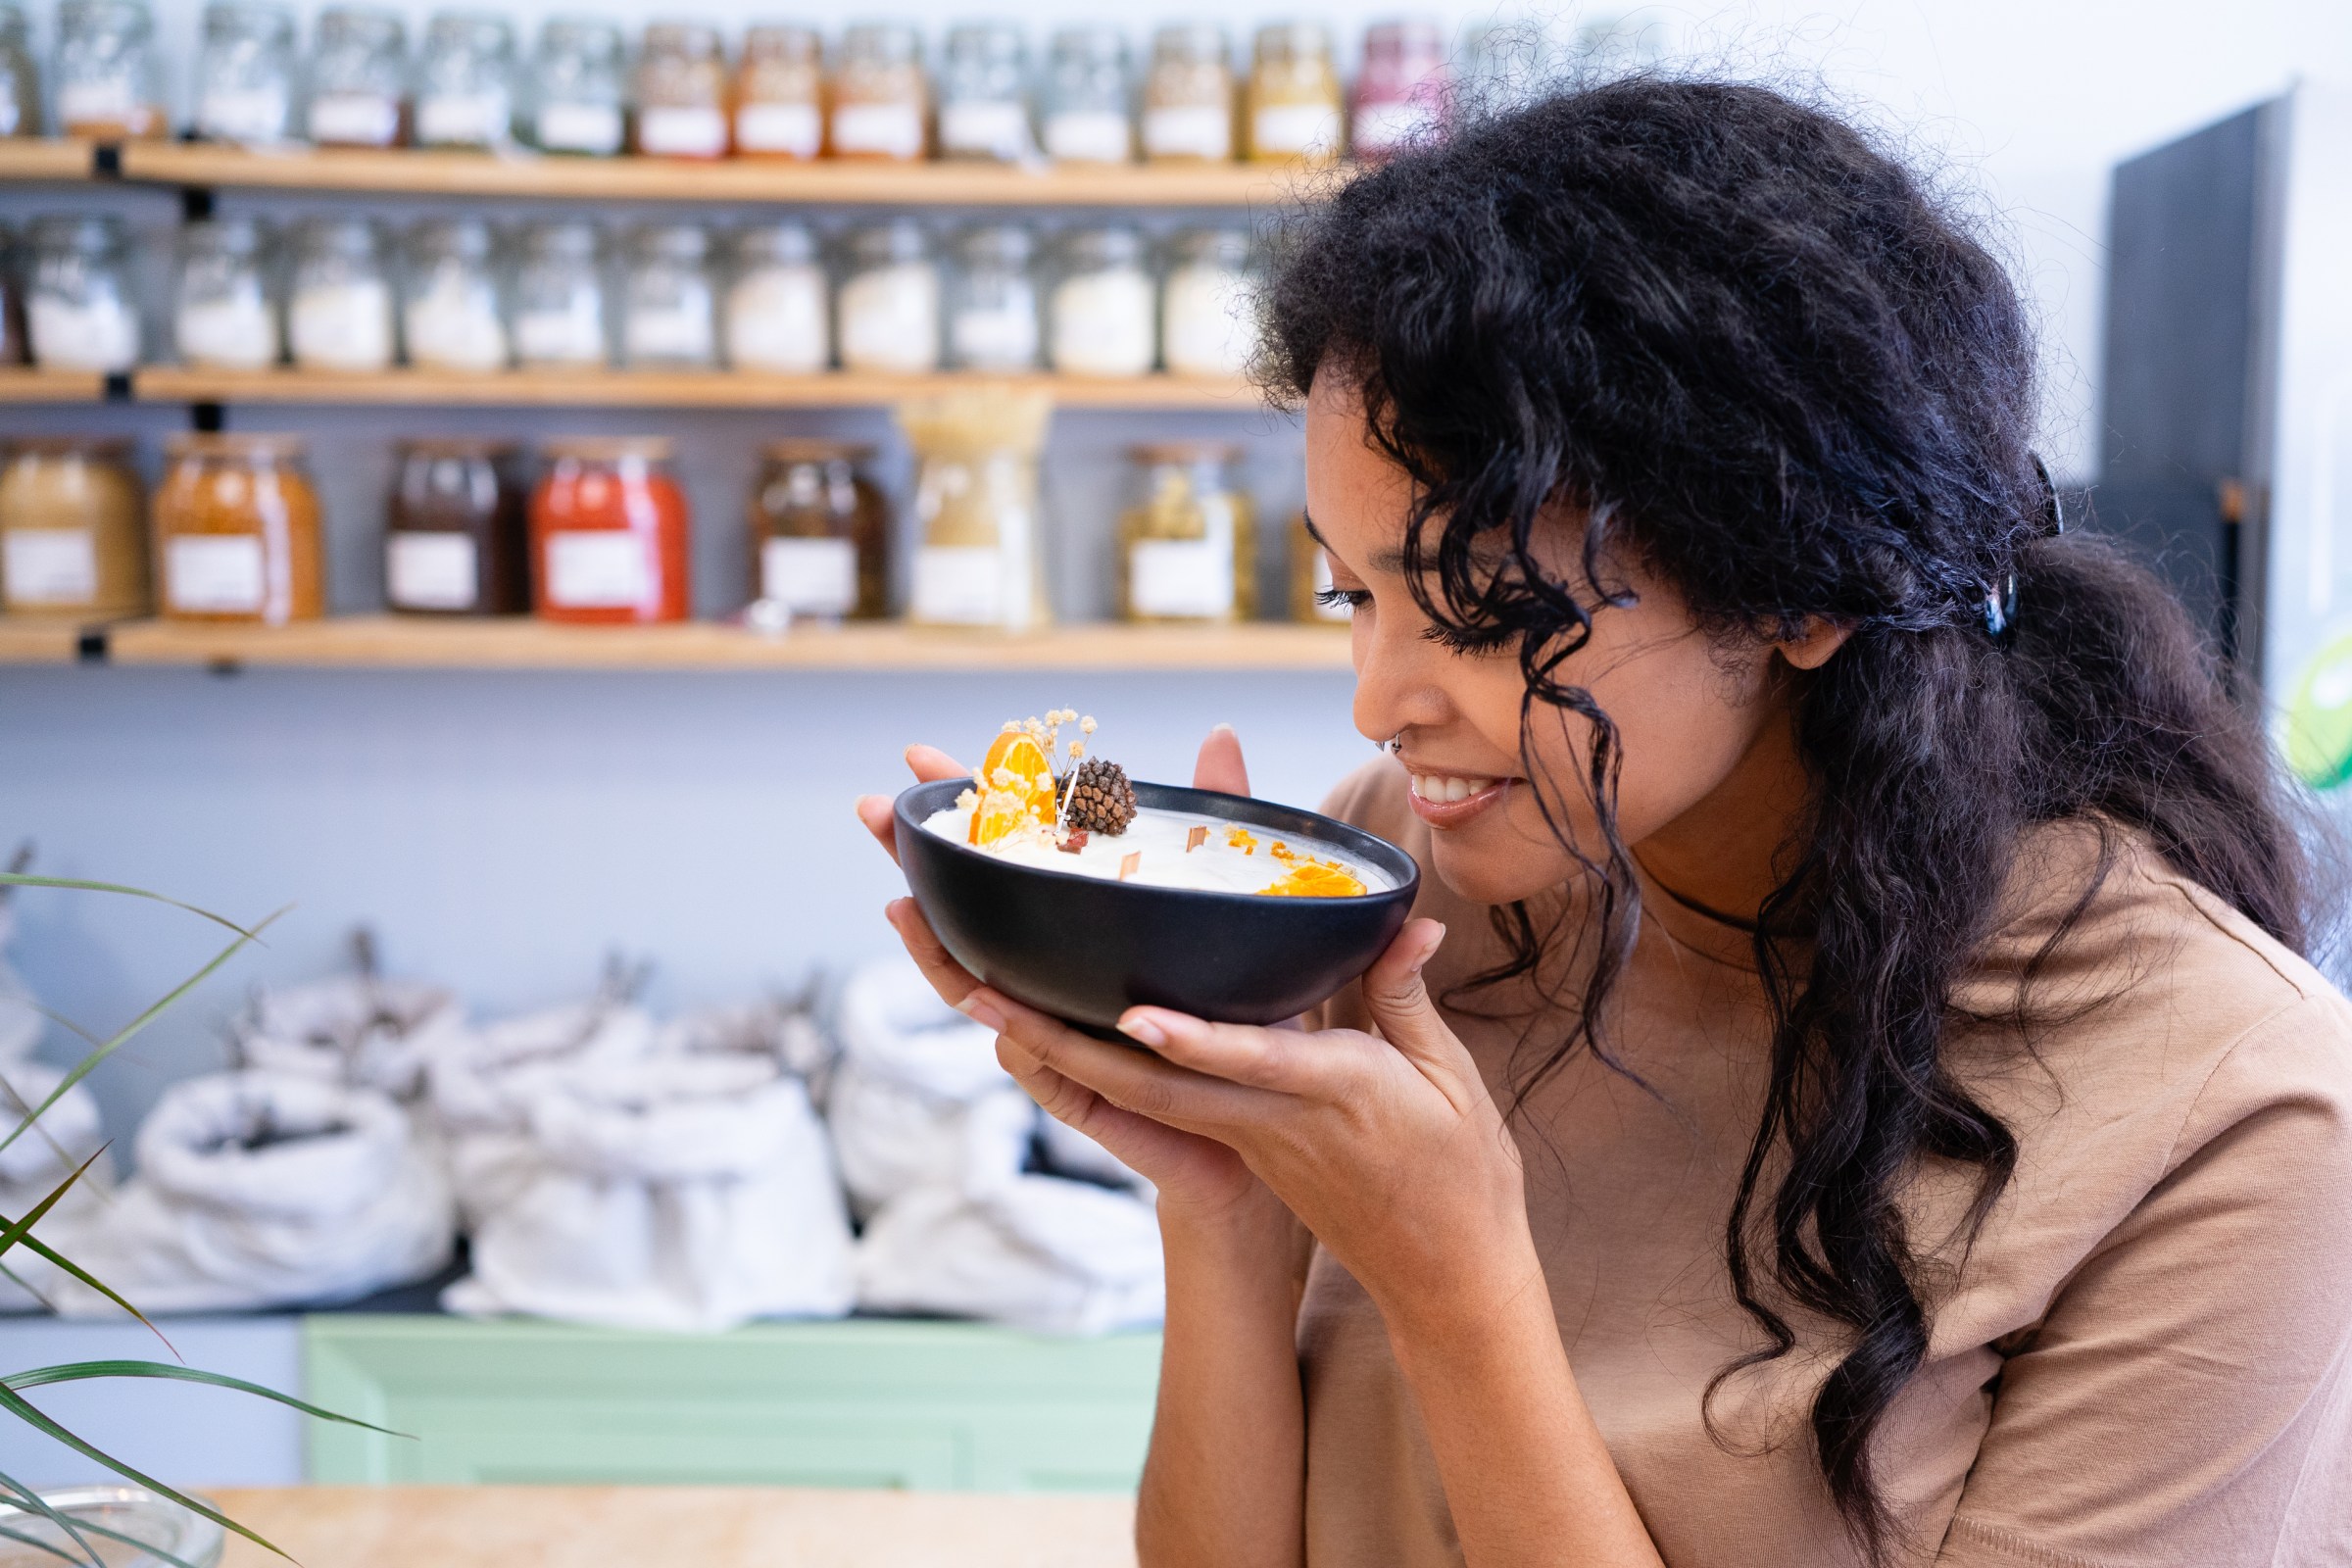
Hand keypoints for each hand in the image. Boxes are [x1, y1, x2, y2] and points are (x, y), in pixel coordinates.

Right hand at [855, 727, 1280, 1226]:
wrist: (1278, 1128)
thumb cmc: (1243, 1022)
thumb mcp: (1234, 912)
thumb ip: (1221, 829)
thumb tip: (1219, 734)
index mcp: (1076, 941)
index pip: (1008, 869)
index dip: (965, 815)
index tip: (920, 756)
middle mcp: (1056, 989)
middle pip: (966, 926)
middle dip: (914, 868)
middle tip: (873, 811)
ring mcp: (1067, 1046)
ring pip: (987, 1002)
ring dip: (940, 959)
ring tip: (908, 911)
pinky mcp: (1099, 1104)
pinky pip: (1050, 1076)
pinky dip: (1023, 1045)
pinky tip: (995, 1013)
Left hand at [952, 919, 1539, 1336]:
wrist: (1443, 1277)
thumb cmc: (1459, 1174)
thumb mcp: (1450, 1079)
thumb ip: (1404, 994)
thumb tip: (1410, 920)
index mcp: (1331, 1094)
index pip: (1251, 1062)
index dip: (1192, 1040)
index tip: (1135, 1016)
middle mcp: (1270, 1121)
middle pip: (1150, 1085)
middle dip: (1061, 1039)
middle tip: (981, 992)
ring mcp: (1246, 1142)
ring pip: (1136, 1097)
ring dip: (1056, 1051)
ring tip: (983, 1000)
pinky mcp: (1238, 1152)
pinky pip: (1156, 1107)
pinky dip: (1098, 1070)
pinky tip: (1048, 1035)